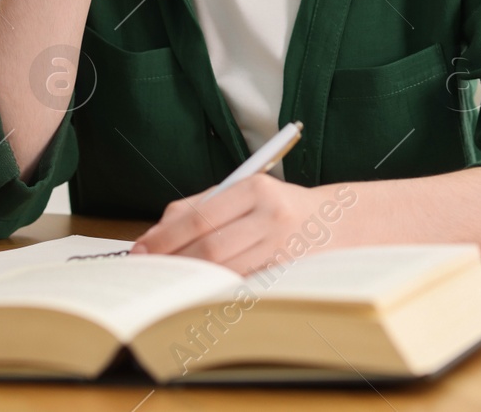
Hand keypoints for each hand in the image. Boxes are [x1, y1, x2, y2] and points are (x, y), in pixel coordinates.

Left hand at [130, 175, 353, 275]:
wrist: (340, 222)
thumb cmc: (280, 207)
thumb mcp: (245, 192)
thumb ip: (201, 206)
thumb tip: (155, 233)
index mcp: (255, 188)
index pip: (200, 217)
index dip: (165, 238)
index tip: (140, 250)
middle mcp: (271, 216)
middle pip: (210, 248)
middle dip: (173, 262)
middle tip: (148, 271)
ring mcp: (282, 249)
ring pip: (225, 272)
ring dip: (192, 279)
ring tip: (168, 282)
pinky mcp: (288, 275)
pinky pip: (242, 286)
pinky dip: (216, 289)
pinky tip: (199, 291)